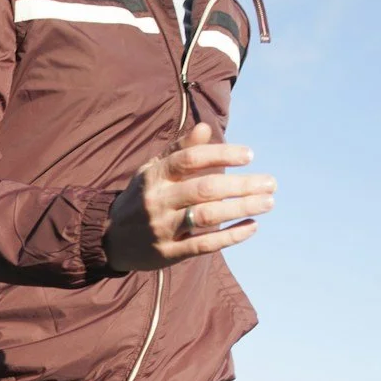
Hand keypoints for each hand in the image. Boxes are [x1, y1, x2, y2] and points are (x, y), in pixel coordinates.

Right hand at [102, 123, 274, 272]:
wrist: (110, 237)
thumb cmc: (142, 196)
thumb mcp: (154, 169)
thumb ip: (180, 149)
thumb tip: (207, 127)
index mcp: (154, 175)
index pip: (190, 159)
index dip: (222, 154)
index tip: (249, 156)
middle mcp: (157, 200)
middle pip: (205, 189)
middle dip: (242, 185)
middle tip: (270, 183)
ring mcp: (161, 228)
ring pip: (206, 216)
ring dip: (241, 208)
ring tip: (267, 203)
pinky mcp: (167, 253)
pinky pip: (204, 244)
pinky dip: (231, 236)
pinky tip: (251, 226)